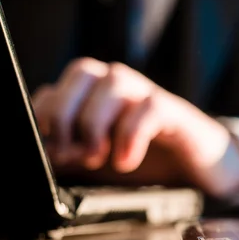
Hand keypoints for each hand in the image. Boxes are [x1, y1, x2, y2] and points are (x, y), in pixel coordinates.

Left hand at [32, 57, 238, 195]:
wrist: (198, 169)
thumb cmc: (148, 159)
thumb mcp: (101, 159)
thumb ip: (71, 152)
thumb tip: (41, 153)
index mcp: (97, 95)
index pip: (57, 86)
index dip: (45, 116)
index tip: (46, 151)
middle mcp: (121, 86)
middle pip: (83, 70)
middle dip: (66, 113)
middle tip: (69, 154)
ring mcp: (149, 95)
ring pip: (114, 82)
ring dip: (96, 123)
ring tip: (99, 159)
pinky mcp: (174, 112)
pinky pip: (149, 108)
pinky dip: (131, 136)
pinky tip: (126, 161)